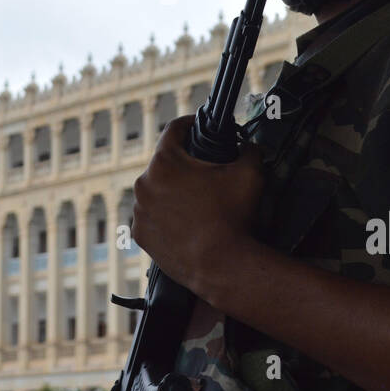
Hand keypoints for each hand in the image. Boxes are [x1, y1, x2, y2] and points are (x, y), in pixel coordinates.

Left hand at [130, 114, 265, 296]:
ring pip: (155, 190)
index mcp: (165, 162)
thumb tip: (250, 146)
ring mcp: (139, 211)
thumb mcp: (250, 173)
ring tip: (196, 202)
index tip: (199, 126)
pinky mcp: (140, 235)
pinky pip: (151, 216)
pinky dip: (164, 215)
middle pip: (164, 163)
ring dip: (171, 191)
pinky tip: (185, 222)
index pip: (174, 129)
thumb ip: (250, 150)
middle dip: (183, 164)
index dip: (190, 123)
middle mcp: (144, 183)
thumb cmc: (233, 217)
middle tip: (204, 172)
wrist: (222, 266)